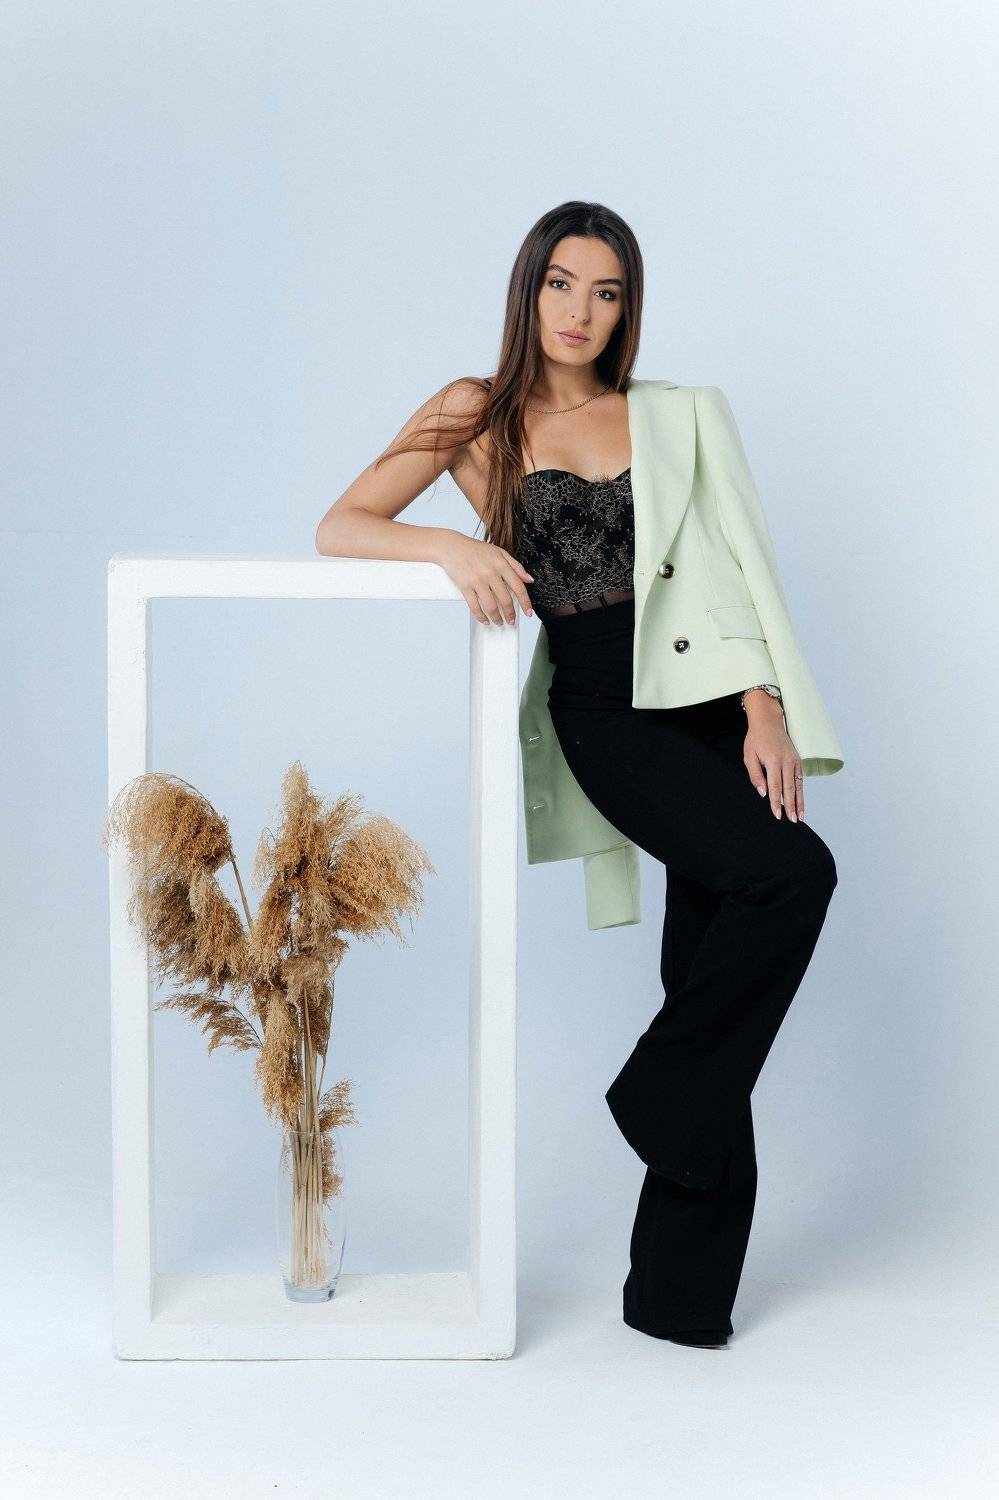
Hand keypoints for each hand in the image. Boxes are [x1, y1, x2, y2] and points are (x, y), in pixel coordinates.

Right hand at [437, 533, 534, 624]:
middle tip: (511, 620)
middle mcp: (490, 573)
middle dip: (510, 614)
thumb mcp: (499, 552)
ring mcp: (477, 580)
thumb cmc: (475, 549)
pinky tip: (484, 620)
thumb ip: (516, 566)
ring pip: (491, 606)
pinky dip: (480, 616)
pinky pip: (474, 606)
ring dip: (497, 618)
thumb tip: (529, 580)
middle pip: (505, 599)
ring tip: (499, 621)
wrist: (451, 546)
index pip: (518, 587)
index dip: (525, 602)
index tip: (528, 612)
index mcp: (501, 564)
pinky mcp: (465, 586)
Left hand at [742, 692, 803, 821]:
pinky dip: (801, 792)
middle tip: (792, 820)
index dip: (776, 802)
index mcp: (773, 761)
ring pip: (798, 785)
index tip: (778, 815)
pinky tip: (801, 802)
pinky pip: (800, 779)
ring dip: (800, 801)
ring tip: (800, 816)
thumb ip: (755, 776)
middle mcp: (786, 761)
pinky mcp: (798, 760)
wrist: (768, 722)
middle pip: (789, 788)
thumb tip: (763, 793)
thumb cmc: (756, 740)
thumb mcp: (749, 756)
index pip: (775, 786)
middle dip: (791, 806)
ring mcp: (794, 760)